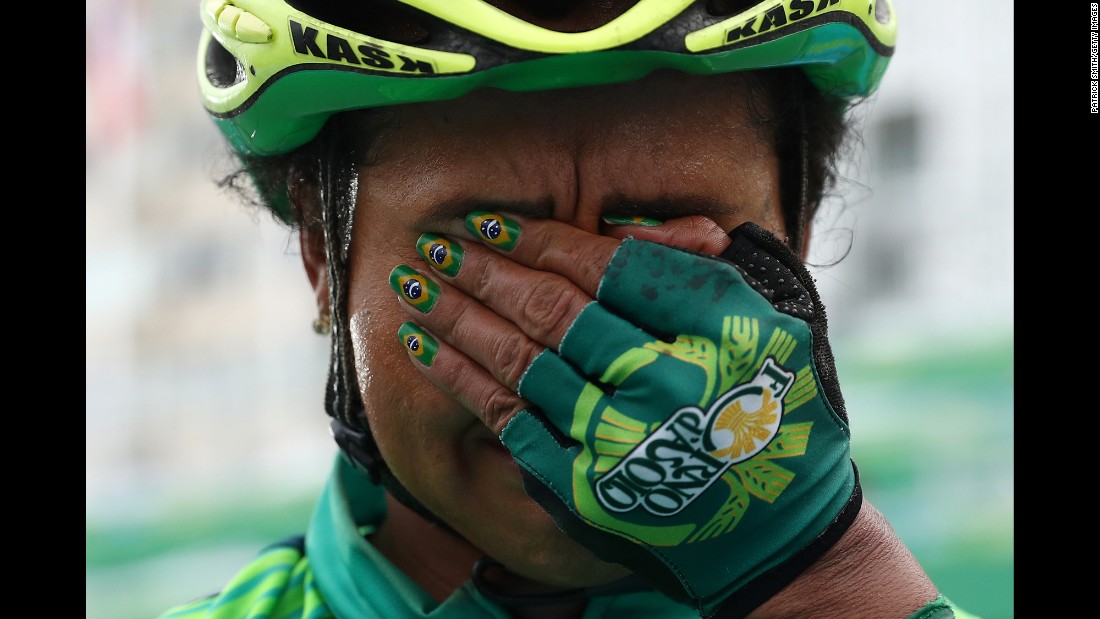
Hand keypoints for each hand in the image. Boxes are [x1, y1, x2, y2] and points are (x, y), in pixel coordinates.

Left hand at [390, 213, 859, 617]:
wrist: (777, 530)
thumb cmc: (778, 414)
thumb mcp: (770, 325)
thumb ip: (699, 273)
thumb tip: (618, 228)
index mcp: (713, 330)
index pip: (607, 267)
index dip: (542, 239)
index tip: (492, 222)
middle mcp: (661, 381)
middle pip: (552, 308)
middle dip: (485, 270)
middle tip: (436, 242)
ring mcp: (617, 438)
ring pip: (519, 359)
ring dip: (457, 315)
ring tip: (412, 283)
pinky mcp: (584, 486)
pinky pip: (509, 420)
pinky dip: (460, 380)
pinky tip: (422, 347)